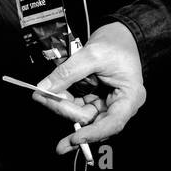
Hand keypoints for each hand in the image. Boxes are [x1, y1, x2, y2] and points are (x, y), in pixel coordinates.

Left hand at [32, 22, 146, 153]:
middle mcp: (120, 105)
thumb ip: (68, 72)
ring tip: (42, 95)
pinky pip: (79, 105)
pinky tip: (50, 95)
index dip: (92, 134)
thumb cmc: (116, 42)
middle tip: (41, 99)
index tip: (73, 139)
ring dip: (62, 107)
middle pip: (93, 121)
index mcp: (130, 97)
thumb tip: (45, 88)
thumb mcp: (92, 54)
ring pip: (83, 115)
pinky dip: (64, 101)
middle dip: (66, 112)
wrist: (121, 32)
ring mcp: (108, 103)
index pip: (112, 123)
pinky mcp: (97, 98)